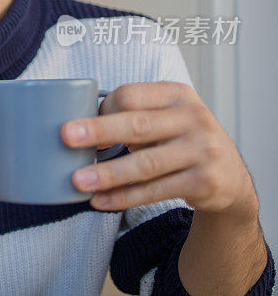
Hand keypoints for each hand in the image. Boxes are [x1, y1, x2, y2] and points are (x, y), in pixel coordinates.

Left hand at [61, 82, 258, 219]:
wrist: (229, 177)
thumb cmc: (180, 140)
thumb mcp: (165, 118)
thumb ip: (131, 117)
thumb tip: (76, 129)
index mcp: (176, 94)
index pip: (131, 95)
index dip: (101, 110)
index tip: (75, 126)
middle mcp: (193, 118)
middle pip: (137, 125)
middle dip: (99, 131)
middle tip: (65, 137)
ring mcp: (202, 151)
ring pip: (145, 164)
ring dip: (108, 174)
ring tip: (77, 181)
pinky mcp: (205, 182)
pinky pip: (155, 191)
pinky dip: (124, 197)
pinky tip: (100, 200)